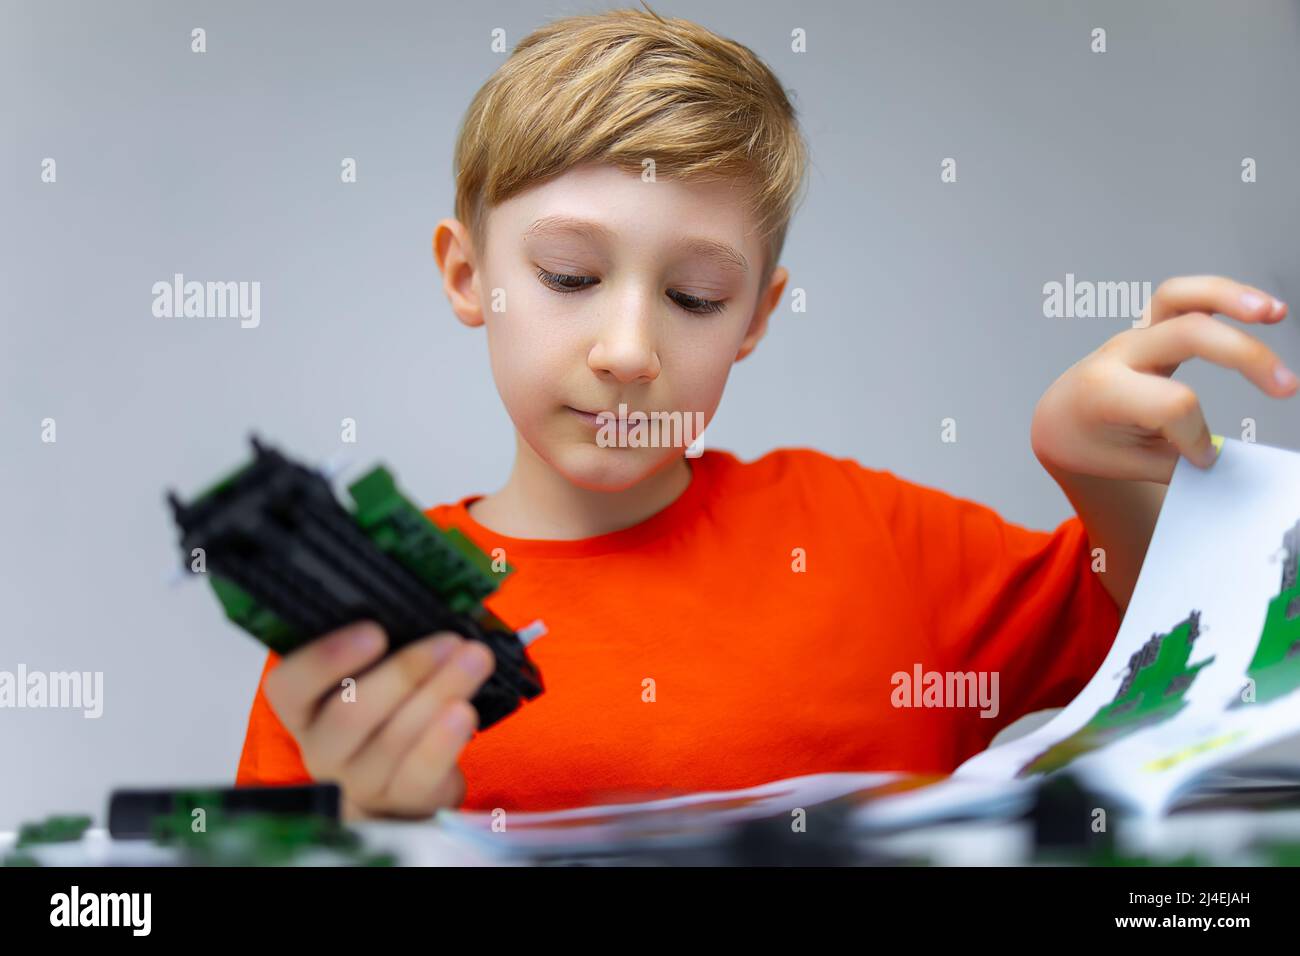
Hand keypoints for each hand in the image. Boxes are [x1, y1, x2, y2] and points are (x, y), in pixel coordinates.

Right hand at [262, 621, 495, 819]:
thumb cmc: (388, 711)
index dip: (325, 659)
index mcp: (304, 708)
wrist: (403, 780)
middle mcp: (322, 748)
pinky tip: (465, 711)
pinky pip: (419, 774)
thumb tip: (427, 606)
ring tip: (474, 660)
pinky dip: (444, 740)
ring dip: (439, 693)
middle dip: (404, 672)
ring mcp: (360, 781)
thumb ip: (386, 646)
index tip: (373, 631)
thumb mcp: (373, 675)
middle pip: (349, 715)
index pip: (289, 685)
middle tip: (447, 641)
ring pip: (393, 740)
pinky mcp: (402, 802)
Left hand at [1031, 275, 1295, 483]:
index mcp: (1104, 393)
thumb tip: (1224, 458)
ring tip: (1274, 313)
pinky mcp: (1148, 327)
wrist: (1060, 419)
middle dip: (1243, 356)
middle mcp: (1118, 355)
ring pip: (1179, 295)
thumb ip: (1177, 462)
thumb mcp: (1128, 464)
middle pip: (1187, 334)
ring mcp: (1134, 336)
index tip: (1200, 458)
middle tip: (1286, 389)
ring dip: (1231, 297)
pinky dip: (1222, 296)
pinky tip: (1263, 310)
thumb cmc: (1090, 443)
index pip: (1171, 404)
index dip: (1196, 436)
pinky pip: (1183, 298)